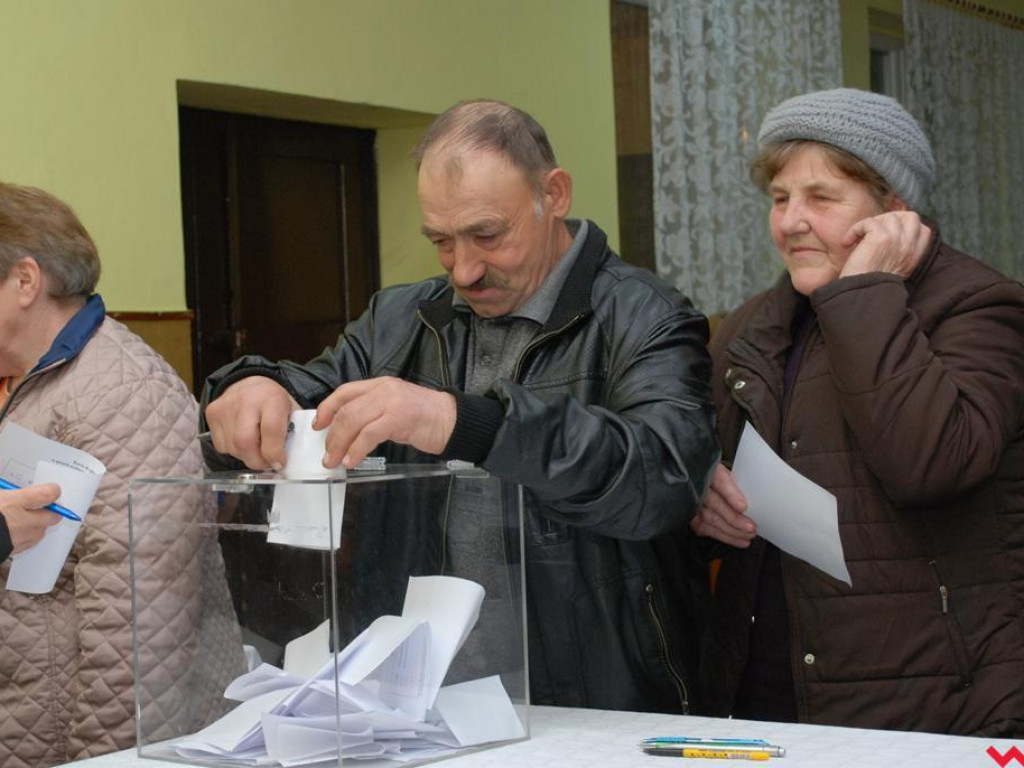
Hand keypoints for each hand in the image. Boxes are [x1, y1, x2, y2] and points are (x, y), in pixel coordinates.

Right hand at [1, 484, 62, 553]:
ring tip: (23, 519)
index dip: (51, 490)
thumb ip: (6, 491)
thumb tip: (7, 478)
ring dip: (37, 525)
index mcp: (15, 503)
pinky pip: (28, 543)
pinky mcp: (13, 551)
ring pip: (41, 531)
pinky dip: (24, 537)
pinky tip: (13, 532)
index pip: (48, 494)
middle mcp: (24, 522)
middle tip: (39, 505)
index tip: (50, 489)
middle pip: (52, 516)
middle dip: (49, 511)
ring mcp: (20, 539)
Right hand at [205, 376, 299, 469]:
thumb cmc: (273, 402)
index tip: (279, 463)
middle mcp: (246, 401)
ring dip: (247, 456)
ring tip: (256, 449)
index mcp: (271, 398)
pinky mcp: (212, 414)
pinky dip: (234, 451)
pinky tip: (242, 441)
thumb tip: (293, 459)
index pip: (271, 430)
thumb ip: (294, 433)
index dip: (275, 452)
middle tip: (267, 463)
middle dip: (258, 461)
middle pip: (245, 442)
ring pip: (233, 448)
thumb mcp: (291, 412)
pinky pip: (221, 446)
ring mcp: (225, 407)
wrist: (249, 384)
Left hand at [316, 377, 456, 468]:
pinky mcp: (399, 417)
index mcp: (381, 384)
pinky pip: (369, 434)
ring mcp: (392, 402)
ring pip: (353, 421)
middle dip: (332, 435)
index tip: (318, 424)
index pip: (345, 392)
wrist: (453, 420)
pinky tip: (352, 461)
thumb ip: (373, 413)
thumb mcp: (395, 409)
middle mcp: (384, 389)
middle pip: (346, 410)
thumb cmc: (425, 419)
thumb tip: (347, 431)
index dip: (327, 408)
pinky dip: (356, 450)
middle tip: (327, 455)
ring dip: (340, 444)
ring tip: (335, 461)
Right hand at [690, 464, 756, 547]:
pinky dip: (725, 537)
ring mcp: (692, 502)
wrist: (706, 482)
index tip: (743, 506)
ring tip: (749, 535)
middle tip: (751, 527)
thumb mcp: (734, 475)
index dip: (730, 494)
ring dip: (732, 530)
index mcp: (711, 470)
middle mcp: (698, 485)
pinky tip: (740, 540)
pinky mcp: (690, 516)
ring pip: (709, 519)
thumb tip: (758, 500)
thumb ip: (741, 485)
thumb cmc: (726, 480)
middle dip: (733, 518)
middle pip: (714, 503)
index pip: (719, 481)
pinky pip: (706, 530)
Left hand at [839, 211, 931, 278]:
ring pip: (889, 217)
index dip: (904, 226)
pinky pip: (869, 222)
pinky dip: (855, 229)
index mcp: (915, 255)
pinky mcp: (882, 237)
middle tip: (872, 232)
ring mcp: (898, 240)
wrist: (861, 295)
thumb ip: (898, 252)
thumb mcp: (893, 269)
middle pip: (911, 217)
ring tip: (857, 240)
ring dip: (870, 225)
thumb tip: (887, 233)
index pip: (923, 229)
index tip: (886, 234)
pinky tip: (847, 242)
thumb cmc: (869, 285)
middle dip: (890, 220)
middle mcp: (910, 246)